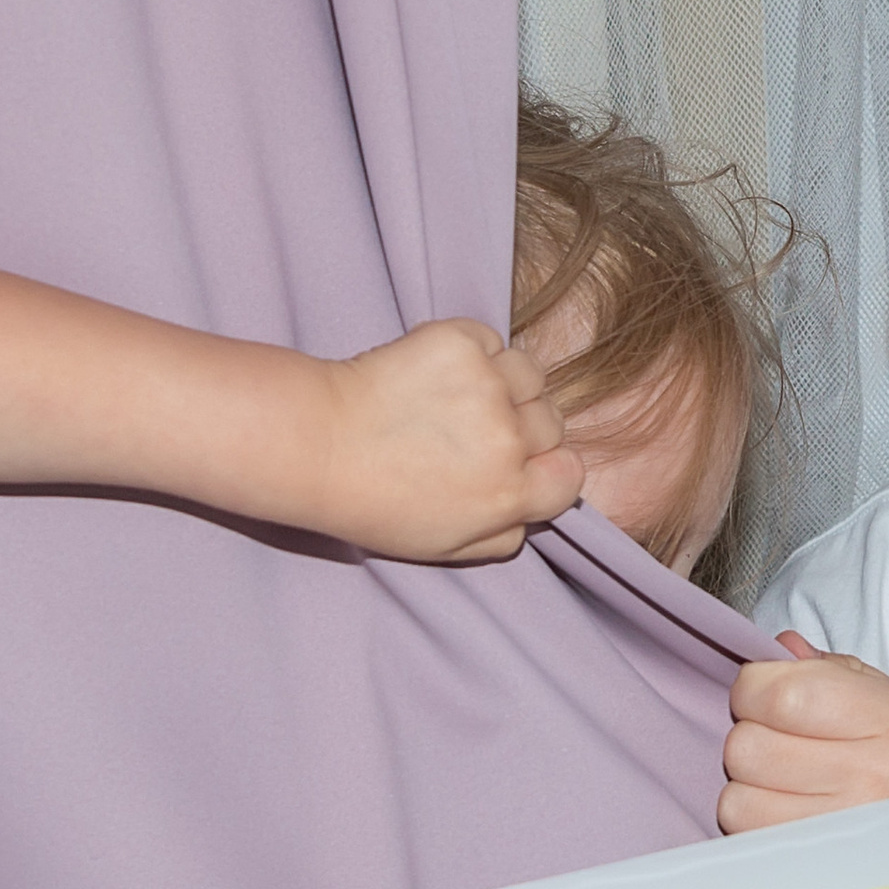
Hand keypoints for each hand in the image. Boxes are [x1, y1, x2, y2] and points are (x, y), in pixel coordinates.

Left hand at [315, 318, 584, 560]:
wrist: (318, 444)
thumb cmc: (373, 503)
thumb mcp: (443, 548)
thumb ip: (502, 537)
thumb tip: (532, 514)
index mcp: (509, 495)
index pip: (570, 475)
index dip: (545, 471)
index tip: (516, 466)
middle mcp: (507, 440)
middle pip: (553, 422)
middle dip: (524, 428)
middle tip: (474, 433)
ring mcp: (486, 386)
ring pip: (530, 376)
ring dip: (506, 384)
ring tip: (460, 397)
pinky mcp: (460, 343)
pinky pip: (492, 340)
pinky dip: (474, 351)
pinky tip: (437, 372)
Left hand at [719, 632, 888, 830]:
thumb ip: (832, 671)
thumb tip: (778, 647)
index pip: (778, 693)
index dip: (756, 687)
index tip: (770, 694)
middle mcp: (869, 783)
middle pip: (746, 746)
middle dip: (754, 737)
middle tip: (786, 744)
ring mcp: (841, 836)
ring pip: (736, 799)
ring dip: (751, 787)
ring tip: (791, 785)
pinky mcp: (814, 874)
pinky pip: (745, 838)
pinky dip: (755, 823)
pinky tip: (790, 816)